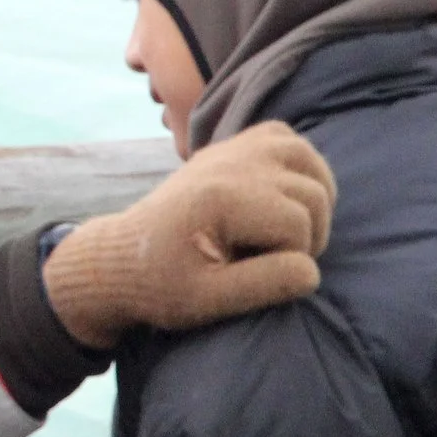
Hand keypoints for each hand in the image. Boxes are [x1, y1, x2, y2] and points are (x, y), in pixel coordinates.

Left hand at [43, 121, 335, 348]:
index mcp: (221, 199)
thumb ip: (262, 285)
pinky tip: (285, 196)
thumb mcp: (206, 300)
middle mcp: (230, 164)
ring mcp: (230, 149)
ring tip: (290, 231)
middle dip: (309, 233)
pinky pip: (283, 137)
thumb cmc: (160, 284)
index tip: (262, 275)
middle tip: (276, 260)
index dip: (295, 259)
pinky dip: (297, 163)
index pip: (298, 225)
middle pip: (312, 192)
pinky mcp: (229, 147)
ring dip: (314, 198)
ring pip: (307, 159)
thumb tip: (310, 272)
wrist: (122, 258)